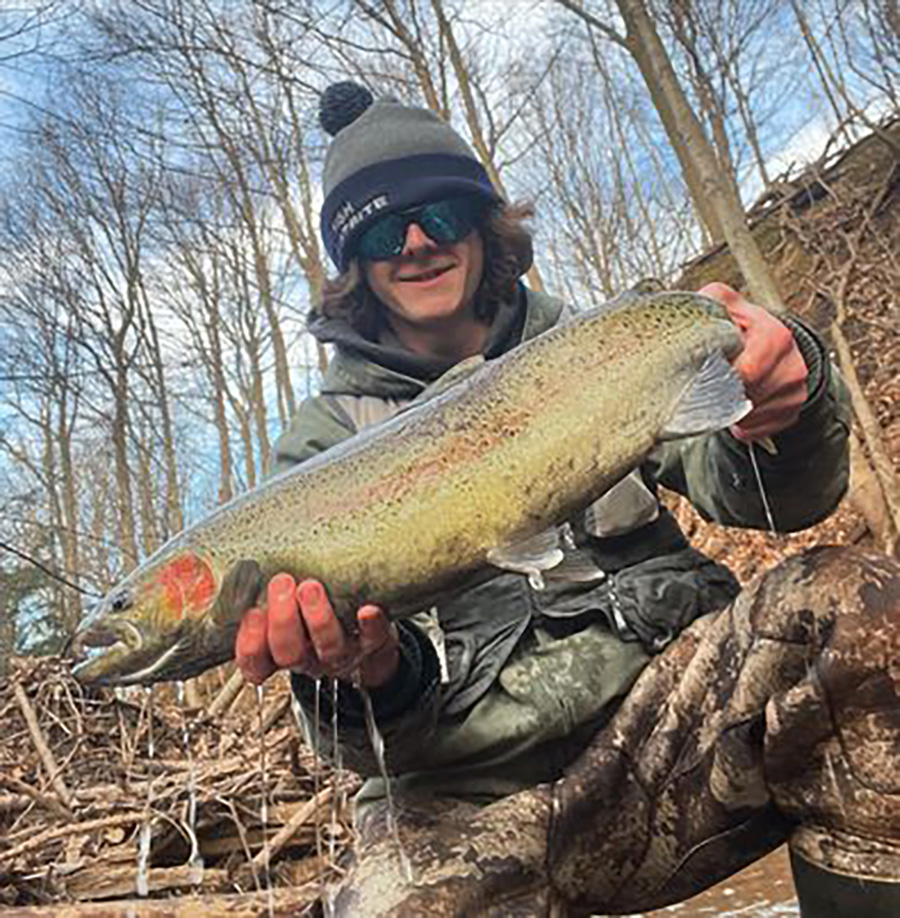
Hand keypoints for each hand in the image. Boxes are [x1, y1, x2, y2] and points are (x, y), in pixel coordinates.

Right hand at [235, 574, 400, 688]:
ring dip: (318, 618)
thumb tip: (249, 533)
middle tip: (281, 582)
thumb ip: (268, 581)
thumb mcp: (285, 600)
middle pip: (288, 653)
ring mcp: (341, 652)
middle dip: (283, 620)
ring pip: (327, 647)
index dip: (250, 643)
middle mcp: (308, 657)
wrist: (364, 634)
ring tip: (312, 586)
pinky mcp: (374, 642)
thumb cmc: (312, 608)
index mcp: (280, 651)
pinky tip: (367, 608)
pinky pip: (373, 637)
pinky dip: (370, 624)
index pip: (255, 662)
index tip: (252, 612)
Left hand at [700, 283, 807, 440]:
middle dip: (721, 394)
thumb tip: (691, 314)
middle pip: (746, 397)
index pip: (746, 372)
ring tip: (721, 391)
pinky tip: (733, 404)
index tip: (703, 374)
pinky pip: (755, 431)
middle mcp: (793, 365)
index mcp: (776, 336)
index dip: (719, 377)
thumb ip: (708, 303)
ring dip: (727, 411)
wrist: (767, 341)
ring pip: (748, 418)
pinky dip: (738, 424)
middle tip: (706, 384)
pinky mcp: (791, 412)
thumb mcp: (722, 303)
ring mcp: (795, 391)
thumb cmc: (738, 324)